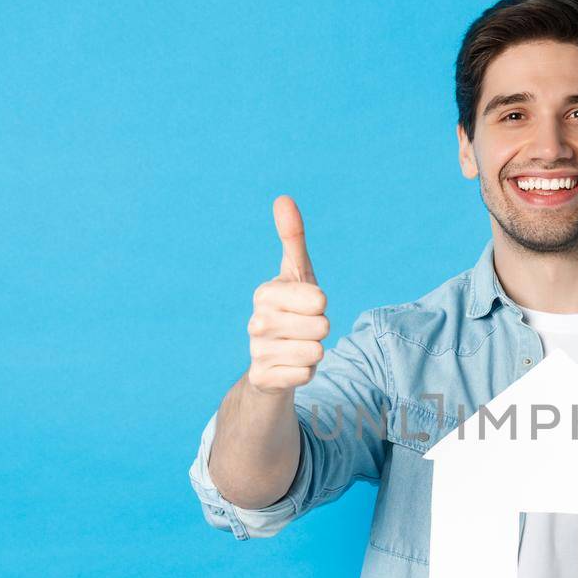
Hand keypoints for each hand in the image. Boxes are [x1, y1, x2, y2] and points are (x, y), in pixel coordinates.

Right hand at [246, 195, 328, 394]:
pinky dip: (306, 372)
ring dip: (315, 352)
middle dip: (321, 330)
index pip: (319, 300)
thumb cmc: (291, 310)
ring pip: (316, 352)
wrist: (270, 360)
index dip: (321, 305)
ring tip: (298, 347)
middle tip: (304, 330)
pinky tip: (291, 367)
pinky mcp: (263, 378)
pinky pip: (306, 375)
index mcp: (265, 293)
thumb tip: (283, 199)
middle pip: (321, 326)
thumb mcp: (297, 274)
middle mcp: (256, 321)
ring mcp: (257, 351)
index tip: (307, 306)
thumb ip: (293, 238)